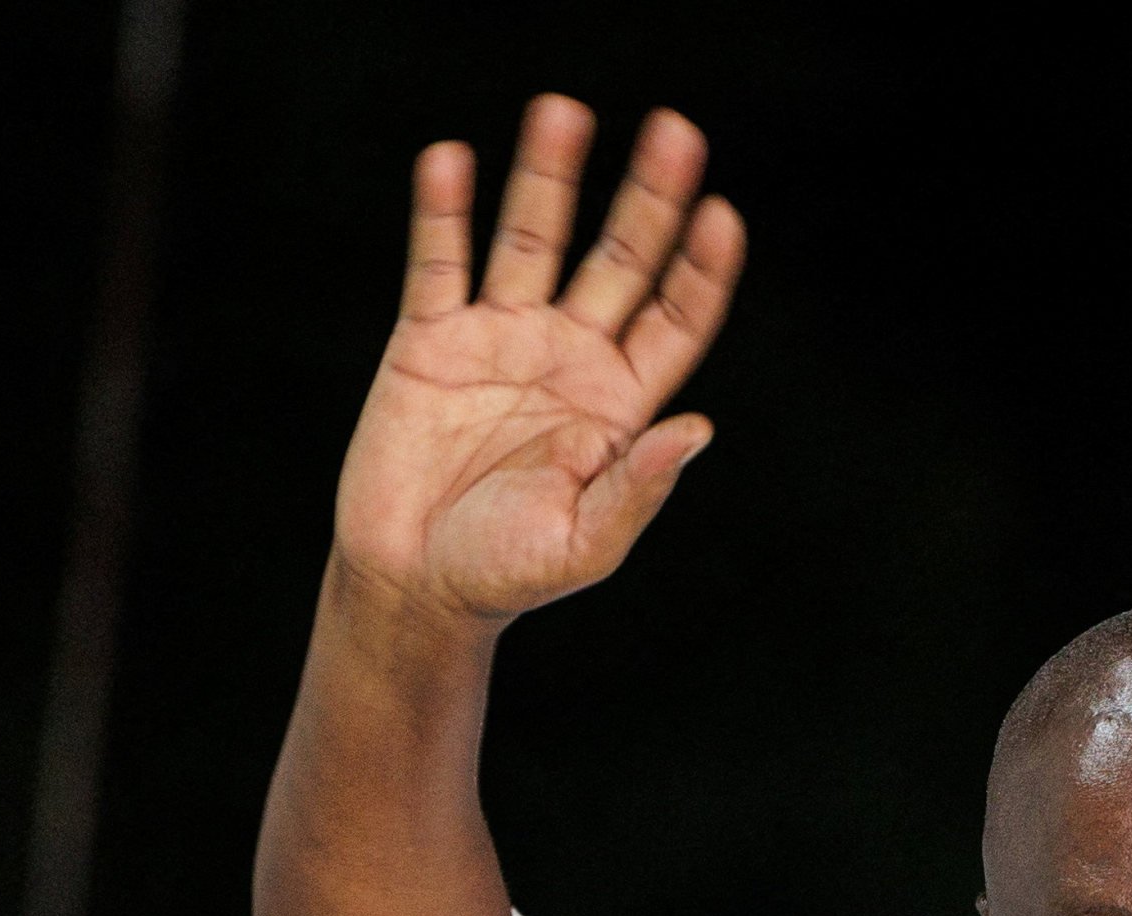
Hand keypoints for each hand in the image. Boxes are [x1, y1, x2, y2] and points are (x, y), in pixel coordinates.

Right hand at [335, 95, 744, 630]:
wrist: (410, 586)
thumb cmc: (504, 575)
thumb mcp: (584, 545)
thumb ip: (637, 488)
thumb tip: (697, 431)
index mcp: (619, 405)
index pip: (675, 319)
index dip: (701, 269)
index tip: (721, 215)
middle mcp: (569, 357)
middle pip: (619, 259)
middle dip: (647, 197)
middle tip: (676, 132)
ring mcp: (500, 339)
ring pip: (532, 240)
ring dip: (548, 177)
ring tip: (564, 112)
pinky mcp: (429, 338)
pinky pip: (438, 262)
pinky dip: (443, 212)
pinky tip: (452, 161)